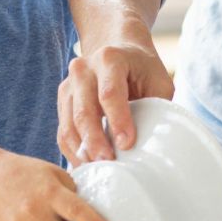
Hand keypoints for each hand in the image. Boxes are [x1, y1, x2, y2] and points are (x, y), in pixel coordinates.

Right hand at [58, 41, 173, 163]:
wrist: (117, 50)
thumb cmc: (142, 69)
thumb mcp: (158, 80)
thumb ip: (156, 105)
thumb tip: (153, 143)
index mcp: (110, 58)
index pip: (109, 93)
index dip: (118, 120)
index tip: (127, 144)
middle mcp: (83, 69)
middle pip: (84, 111)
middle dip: (96, 141)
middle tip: (108, 163)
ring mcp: (68, 85)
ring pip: (69, 124)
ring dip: (82, 150)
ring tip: (97, 169)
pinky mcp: (62, 100)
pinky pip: (63, 130)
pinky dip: (73, 151)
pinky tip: (86, 165)